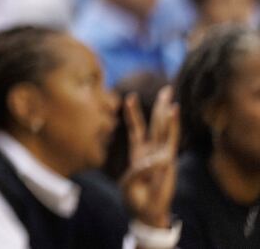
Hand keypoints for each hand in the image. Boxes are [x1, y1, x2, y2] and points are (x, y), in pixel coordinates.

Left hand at [120, 87, 178, 228]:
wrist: (145, 212)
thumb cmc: (136, 197)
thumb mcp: (127, 181)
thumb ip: (137, 170)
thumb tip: (157, 161)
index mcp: (139, 153)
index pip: (136, 129)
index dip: (133, 114)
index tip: (128, 97)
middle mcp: (151, 151)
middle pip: (155, 124)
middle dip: (160, 106)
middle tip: (166, 89)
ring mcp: (161, 156)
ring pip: (164, 130)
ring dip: (167, 114)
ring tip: (171, 98)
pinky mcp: (169, 163)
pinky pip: (169, 143)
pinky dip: (171, 128)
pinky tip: (174, 114)